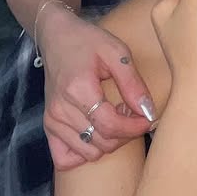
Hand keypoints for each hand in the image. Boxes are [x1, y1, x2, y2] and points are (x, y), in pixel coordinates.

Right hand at [40, 3, 157, 171]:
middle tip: (132, 113)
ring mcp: (52, 120)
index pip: (110, 126)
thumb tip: (148, 112)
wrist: (56, 37)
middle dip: (125, 133)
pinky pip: (66, 158)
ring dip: (109, 142)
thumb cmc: (88, 41)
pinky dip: (84, 152)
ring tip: (116, 119)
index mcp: (78, 89)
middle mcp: (61, 109)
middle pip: (102, 142)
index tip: (148, 118)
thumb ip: (133, 84)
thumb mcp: (117, 52)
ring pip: (89, 153)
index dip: (134, 127)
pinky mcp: (48, 125)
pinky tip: (95, 133)